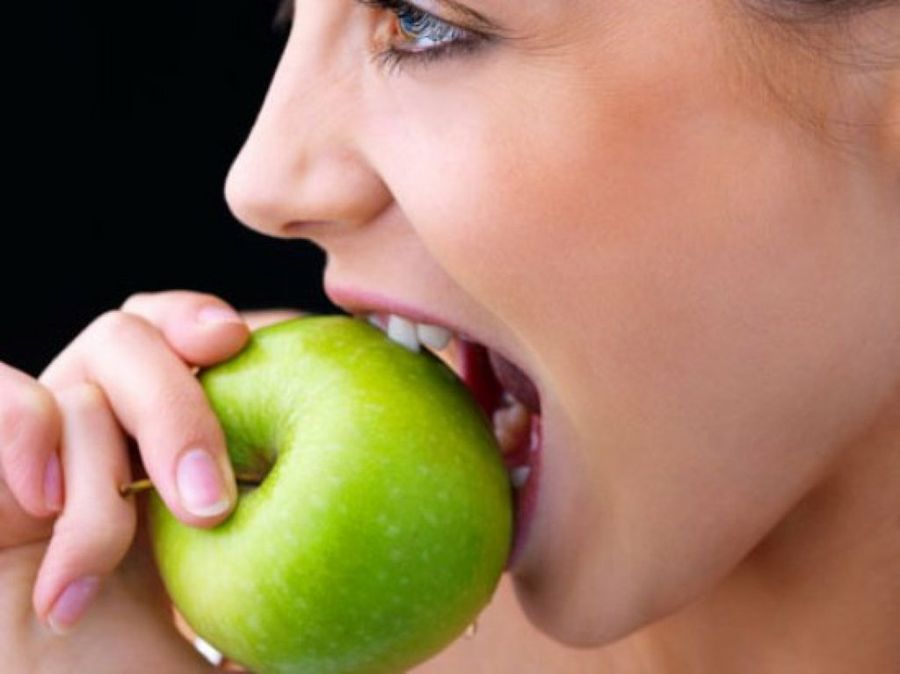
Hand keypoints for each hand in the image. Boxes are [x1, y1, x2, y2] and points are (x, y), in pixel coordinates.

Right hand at [0, 291, 299, 671]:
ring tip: (116, 547)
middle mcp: (102, 430)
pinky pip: (0, 397)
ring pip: (85, 372)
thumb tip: (378, 646)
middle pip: (143, 336)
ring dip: (109, 458)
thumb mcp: (224, 639)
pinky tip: (45, 507)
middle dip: (181, 405)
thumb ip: (286, 624)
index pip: (191, 346)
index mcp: (162, 448)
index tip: (247, 345)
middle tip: (209, 501)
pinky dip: (27, 433)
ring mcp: (36, 445)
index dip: (216, 326)